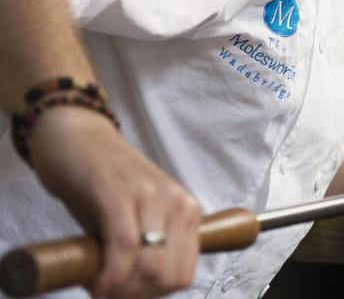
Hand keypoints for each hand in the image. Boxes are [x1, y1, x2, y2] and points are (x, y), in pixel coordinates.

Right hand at [28, 106, 201, 298]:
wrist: (77, 141)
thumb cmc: (104, 185)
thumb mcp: (138, 219)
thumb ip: (150, 249)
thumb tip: (144, 291)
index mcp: (186, 210)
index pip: (184, 273)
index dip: (153, 293)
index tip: (127, 292)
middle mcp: (175, 201)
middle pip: (167, 275)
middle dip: (135, 293)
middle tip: (109, 289)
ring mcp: (150, 195)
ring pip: (149, 266)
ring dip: (120, 287)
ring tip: (99, 282)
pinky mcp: (117, 193)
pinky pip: (124, 247)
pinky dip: (109, 275)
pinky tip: (96, 283)